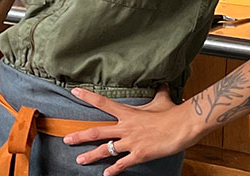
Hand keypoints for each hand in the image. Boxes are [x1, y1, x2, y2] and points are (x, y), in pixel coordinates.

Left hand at [62, 86, 204, 175]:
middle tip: (66, 139)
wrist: (183, 126)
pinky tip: (106, 174)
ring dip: (91, 156)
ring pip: (105, 150)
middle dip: (80, 136)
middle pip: (97, 132)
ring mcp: (131, 142)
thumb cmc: (173, 112)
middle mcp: (125, 128)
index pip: (103, 102)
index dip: (87, 96)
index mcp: (127, 113)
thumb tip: (163, 82)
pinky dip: (114, 170)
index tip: (74, 91)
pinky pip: (123, 164)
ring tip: (79, 160)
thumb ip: (159, 91)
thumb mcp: (162, 99)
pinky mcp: (139, 154)